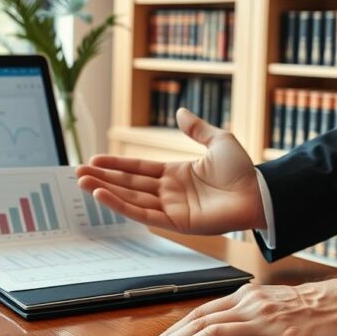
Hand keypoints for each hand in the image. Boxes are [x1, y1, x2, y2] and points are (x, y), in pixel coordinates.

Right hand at [76, 108, 264, 234]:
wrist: (259, 193)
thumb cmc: (243, 171)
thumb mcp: (219, 141)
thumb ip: (197, 129)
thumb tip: (181, 112)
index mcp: (175, 174)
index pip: (138, 169)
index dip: (116, 165)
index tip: (94, 160)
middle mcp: (169, 192)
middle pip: (128, 184)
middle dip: (102, 178)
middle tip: (77, 173)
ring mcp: (170, 208)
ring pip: (130, 198)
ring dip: (105, 191)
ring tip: (83, 183)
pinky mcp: (175, 223)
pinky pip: (143, 213)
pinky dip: (121, 205)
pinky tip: (103, 195)